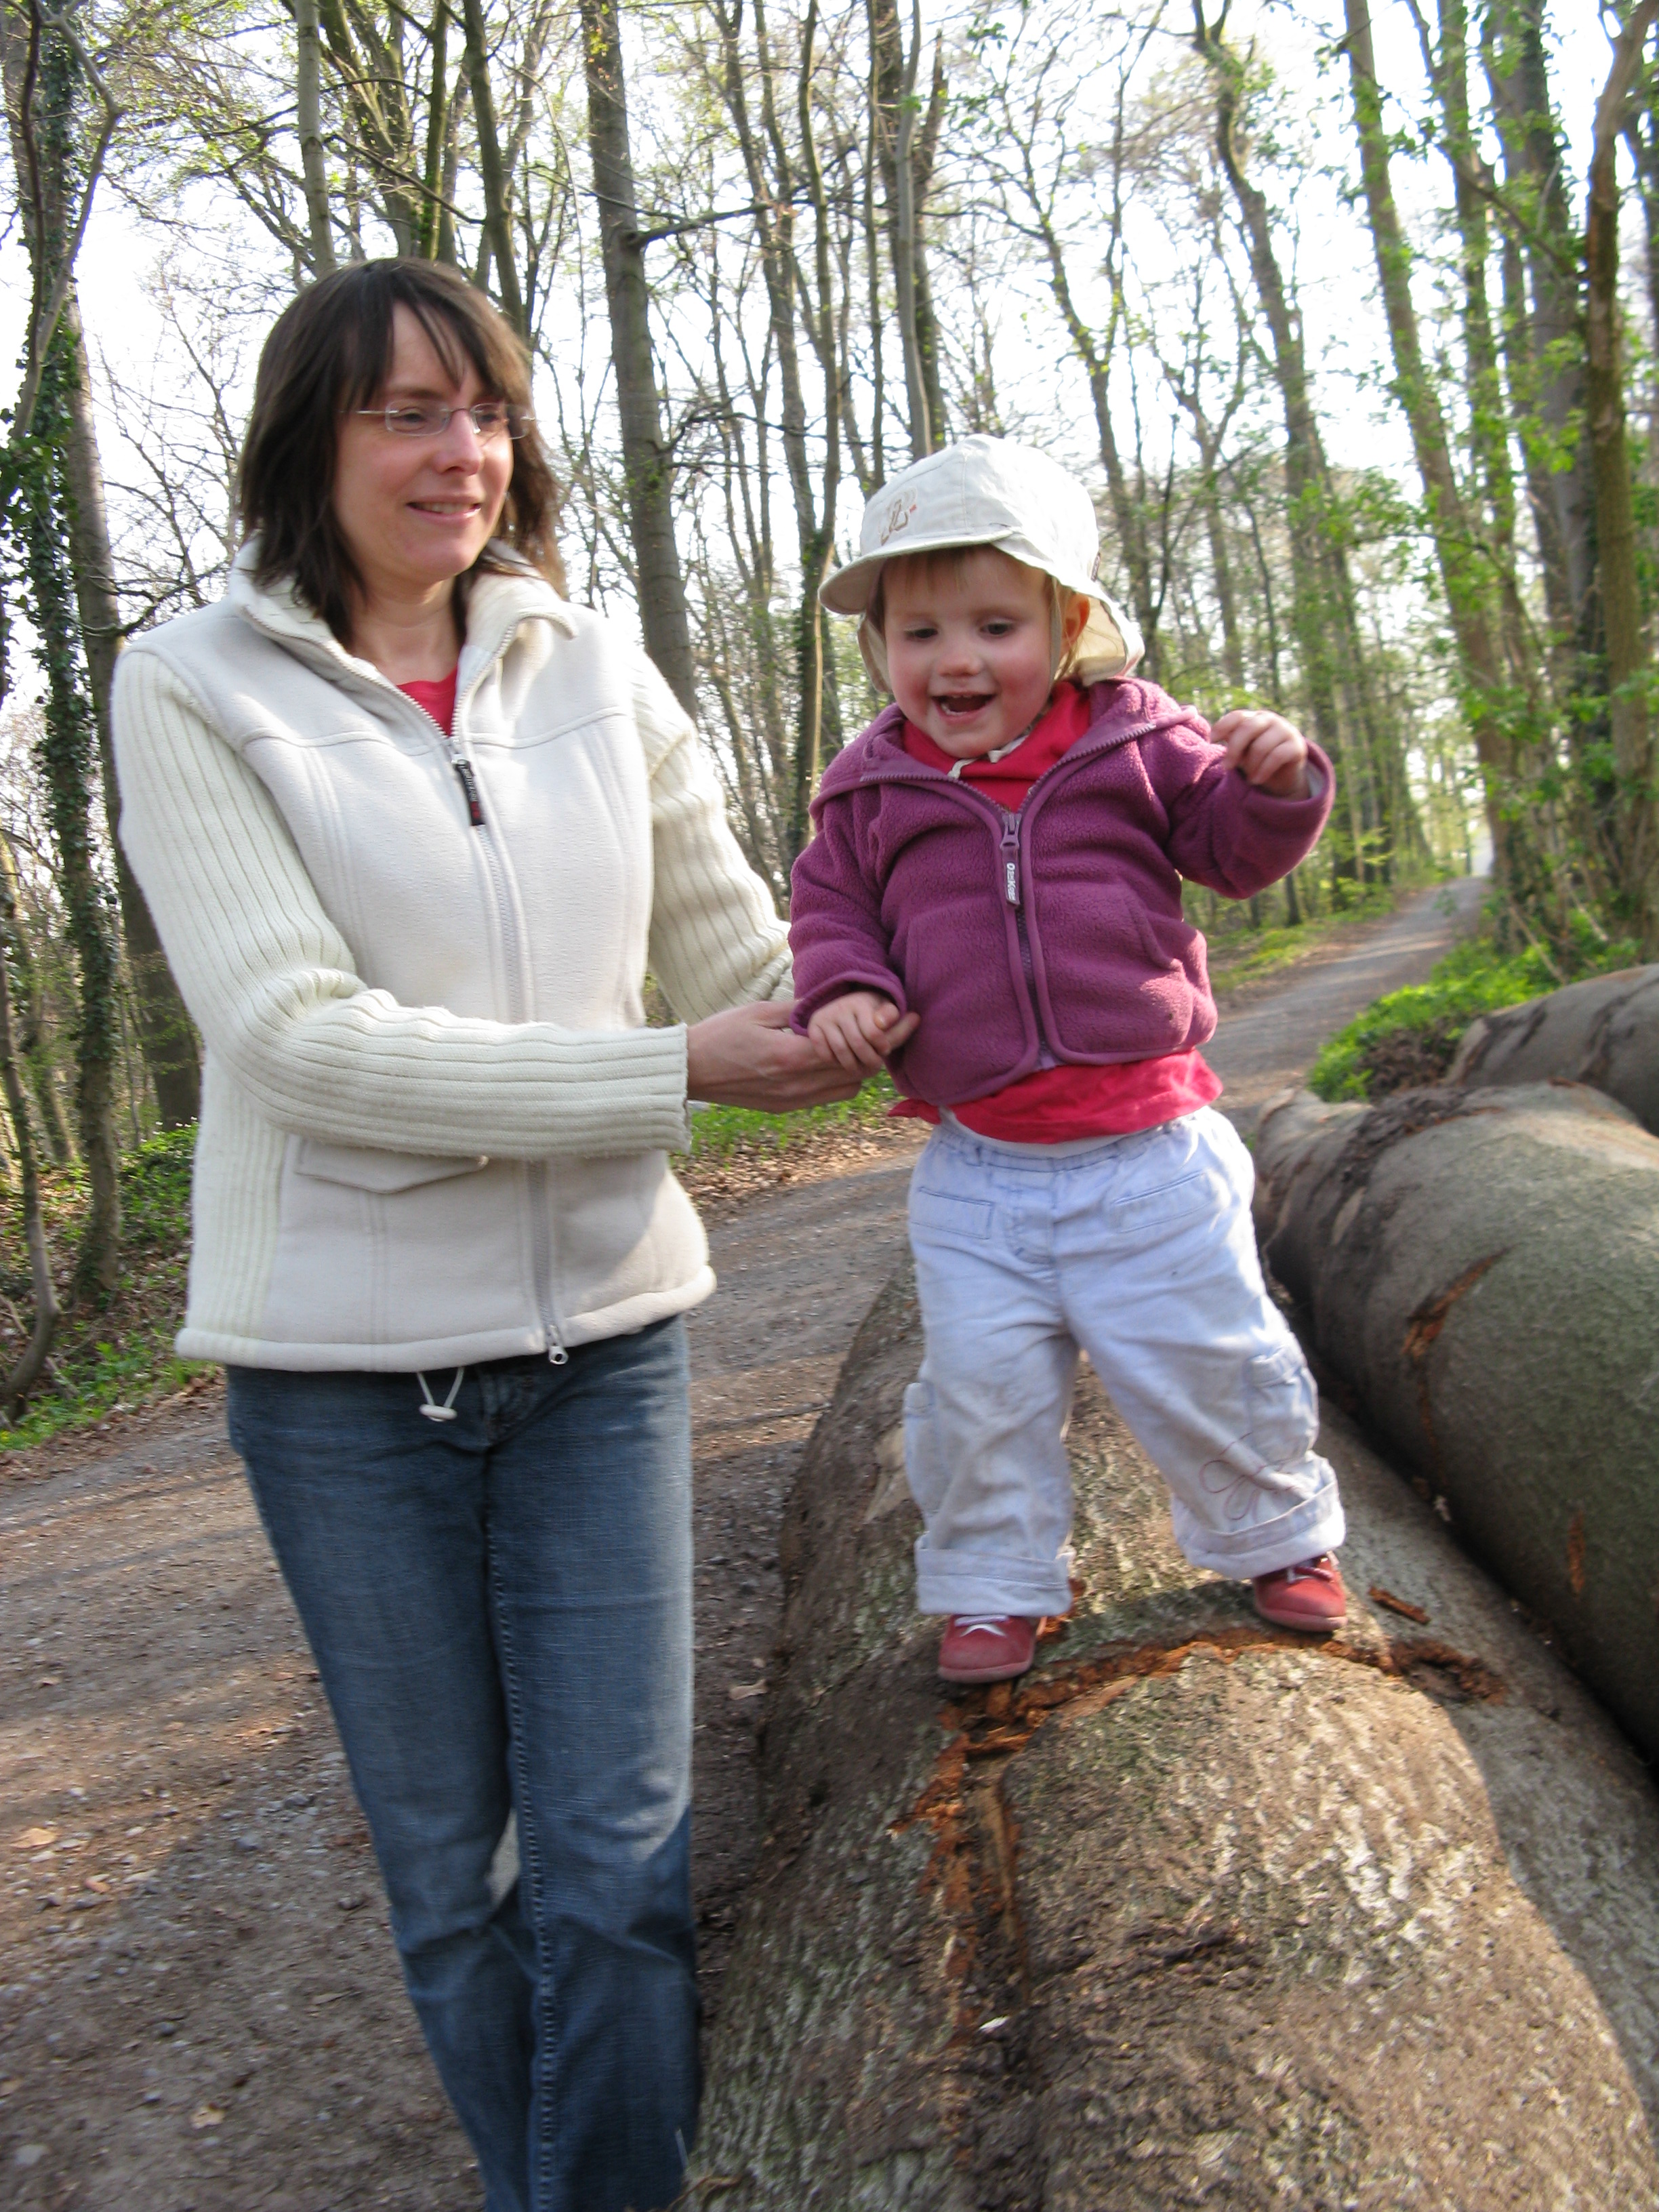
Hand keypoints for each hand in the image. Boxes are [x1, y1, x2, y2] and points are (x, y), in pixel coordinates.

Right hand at [686, 1000, 885, 1110]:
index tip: (904, 1018)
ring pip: (848, 1088)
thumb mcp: (760, 1012)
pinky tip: (833, 1058)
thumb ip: (800, 1010)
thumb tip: (833, 1002)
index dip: (884, 1033)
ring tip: (861, 1042)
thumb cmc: (719, 1035)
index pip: (853, 1049)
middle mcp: (797, 1085)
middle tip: (891, 1028)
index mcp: (791, 1057)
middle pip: (859, 1072)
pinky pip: (827, 1096)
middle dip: (879, 1049)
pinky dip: (840, 1078)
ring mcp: (793, 1100)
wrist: (688, 1072)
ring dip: (860, 1066)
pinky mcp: (786, 1107)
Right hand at [807, 990, 917, 1075]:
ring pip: (841, 1051)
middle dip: (869, 1060)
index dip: (882, 1047)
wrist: (841, 1008)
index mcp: (861, 1002)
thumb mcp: (884, 1014)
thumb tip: (915, 1017)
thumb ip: (898, 1020)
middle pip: (858, 1044)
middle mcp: (841, 1007)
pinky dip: (834, 1061)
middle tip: (874, 1066)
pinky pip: (825, 1053)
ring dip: (853, 1065)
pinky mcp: (813, 1028)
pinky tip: (842, 1060)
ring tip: (860, 1068)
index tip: (885, 1050)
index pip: (874, 1033)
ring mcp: (825, 1017)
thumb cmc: (869, 1014)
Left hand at [1213, 709, 1310, 798]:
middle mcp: (1271, 720)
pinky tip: (1256, 780)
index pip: (1238, 716)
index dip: (1223, 726)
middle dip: (1234, 750)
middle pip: (1248, 729)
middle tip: (1227, 766)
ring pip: (1261, 747)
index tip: (1213, 740)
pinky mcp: (1297, 747)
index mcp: (1255, 718)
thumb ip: (1232, 742)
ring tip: (1248, 777)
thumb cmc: (1257, 760)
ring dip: (1250, 766)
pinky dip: (1263, 771)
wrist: (1283, 777)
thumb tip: (1213, 736)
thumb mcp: (1242, 751)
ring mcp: (1286, 731)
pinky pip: (1276, 757)